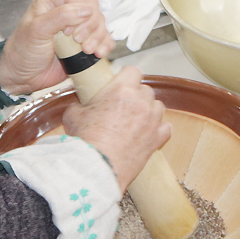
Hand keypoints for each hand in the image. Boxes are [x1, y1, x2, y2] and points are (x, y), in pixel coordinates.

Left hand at [0, 0, 113, 95]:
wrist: (23, 78)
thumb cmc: (23, 52)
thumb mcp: (36, 31)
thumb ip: (60, 17)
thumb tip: (85, 9)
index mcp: (52, 2)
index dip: (79, 10)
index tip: (70, 30)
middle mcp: (66, 12)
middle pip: (92, 8)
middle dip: (91, 26)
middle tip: (80, 42)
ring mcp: (77, 28)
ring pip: (100, 23)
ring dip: (98, 37)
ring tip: (87, 51)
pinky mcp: (85, 43)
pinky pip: (103, 39)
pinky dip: (105, 45)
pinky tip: (98, 54)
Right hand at [64, 65, 170, 191]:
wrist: (97, 167)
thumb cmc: (86, 141)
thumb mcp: (74, 116)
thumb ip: (80, 105)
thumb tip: (79, 106)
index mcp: (121, 90)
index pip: (132, 71)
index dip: (126, 77)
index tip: (121, 84)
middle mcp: (140, 101)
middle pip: (145, 89)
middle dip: (136, 96)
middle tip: (122, 108)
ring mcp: (152, 119)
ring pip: (157, 106)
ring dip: (148, 111)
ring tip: (134, 122)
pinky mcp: (157, 138)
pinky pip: (165, 127)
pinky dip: (158, 129)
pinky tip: (146, 134)